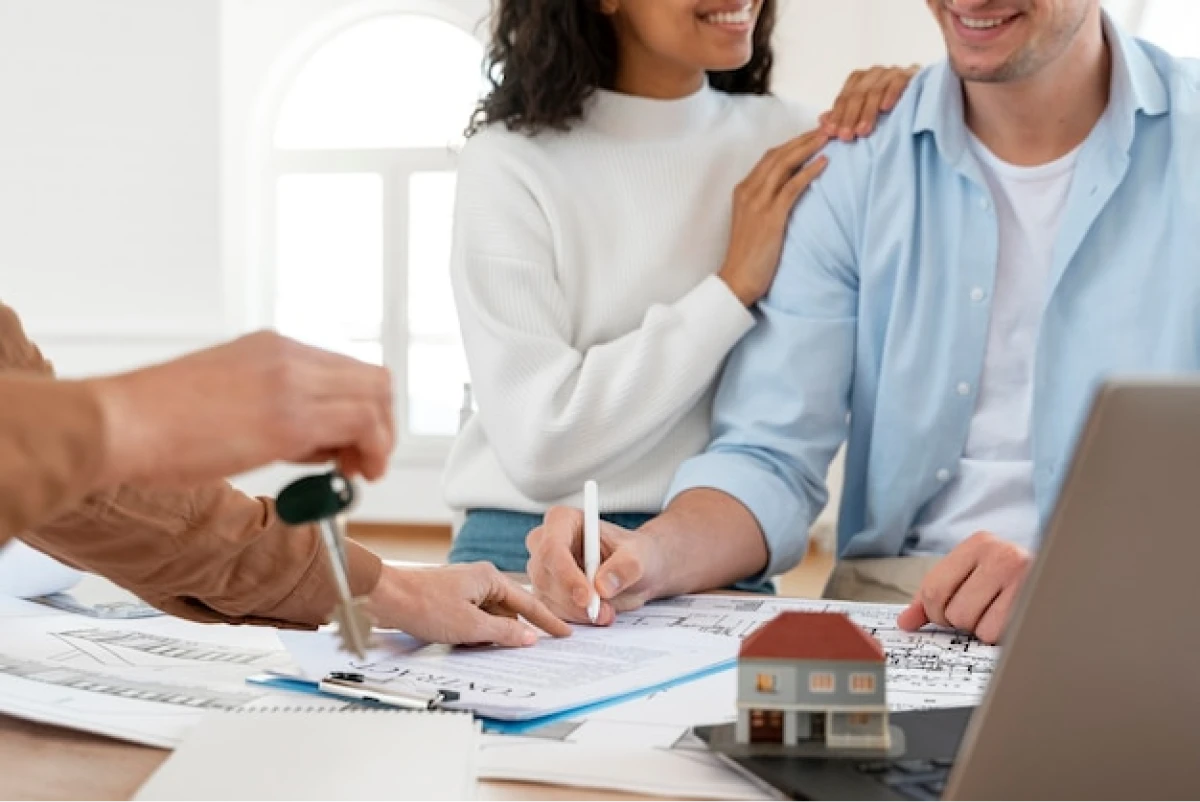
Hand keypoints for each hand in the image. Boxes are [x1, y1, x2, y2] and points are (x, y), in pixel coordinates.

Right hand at [89, 332, 394, 485]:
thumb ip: (272, 408)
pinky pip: (362, 423)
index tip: (351, 444)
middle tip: (364, 462)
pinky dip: (373, 449)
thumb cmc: (154, 423)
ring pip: (376, 396)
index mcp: (270, 347)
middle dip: (380, 424)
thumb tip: (310, 442)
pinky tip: (351, 474)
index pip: (345, 370)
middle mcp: (288, 355)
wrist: (118, 424)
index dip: (360, 409)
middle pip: (372, 379)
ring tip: (357, 472)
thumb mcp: (225, 398)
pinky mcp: (291, 417)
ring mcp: (292, 382)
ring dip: (379, 439)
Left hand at [365, 563, 571, 646]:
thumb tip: (528, 638)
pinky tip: (472, 644)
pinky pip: (474, 619)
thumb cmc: (424, 604)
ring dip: (494, 634)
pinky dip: (478, 633)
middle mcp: (480, 580)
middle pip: (510, 610)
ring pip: (491, 617)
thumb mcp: (471, 625)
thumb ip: (504, 632)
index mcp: (490, 578)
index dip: (548, 620)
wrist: (385, 598)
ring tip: (496, 648)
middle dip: (518, 630)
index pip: (528, 603)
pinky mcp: (450, 601)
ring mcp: (464, 590)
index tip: (565, 632)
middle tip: (537, 647)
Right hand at [526, 506, 665, 624]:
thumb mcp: (638, 557)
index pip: (553, 547)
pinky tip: (598, 614)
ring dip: (577, 612)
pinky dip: (575, 619)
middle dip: (573, 600)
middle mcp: (545, 543)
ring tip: (607, 611)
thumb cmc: (634, 554)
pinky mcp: (545, 592)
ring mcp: (542, 569)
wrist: (635, 571)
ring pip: (547, 598)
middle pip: (545, 576)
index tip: (587, 597)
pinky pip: (551, 612)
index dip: (566, 575)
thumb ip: (624, 568)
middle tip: (604, 612)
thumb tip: (602, 586)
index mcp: (563, 521)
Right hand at [718, 130, 829, 305]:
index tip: (811, 134)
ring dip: (808, 148)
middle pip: (778, 155)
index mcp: (743, 190)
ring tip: (828, 136)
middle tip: (826, 126)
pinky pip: (792, 187)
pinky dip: (809, 172)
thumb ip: (766, 202)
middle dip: (803, 138)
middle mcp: (748, 191)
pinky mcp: (770, 216)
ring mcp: (758, 203)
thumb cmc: (749, 255)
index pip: (770, 157)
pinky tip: (824, 162)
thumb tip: (790, 191)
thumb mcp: (754, 222)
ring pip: (784, 165)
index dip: (792, 143)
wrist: (737, 278)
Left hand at [819, 64, 919, 140]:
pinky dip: (891, 94)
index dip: (837, 115)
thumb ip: (845, 115)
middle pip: (857, 94)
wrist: (926, 98)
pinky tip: (886, 109)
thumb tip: (822, 120)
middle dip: (849, 117)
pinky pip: (898, 82)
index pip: (844, 97)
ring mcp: (893, 72)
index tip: (830, 134)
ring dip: (867, 112)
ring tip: (862, 131)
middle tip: (845, 137)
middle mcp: (875, 74)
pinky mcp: (912, 73)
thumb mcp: (865, 114)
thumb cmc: (891, 110)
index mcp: (861, 80)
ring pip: (875, 90)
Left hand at [897, 532, 1031, 643]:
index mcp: (979, 543)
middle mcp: (1000, 554)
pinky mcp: (1036, 602)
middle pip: (951, 611)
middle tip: (978, 613)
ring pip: (973, 625)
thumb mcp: (971, 576)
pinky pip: (997, 635)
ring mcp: (1022, 578)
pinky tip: (1014, 620)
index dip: (934, 612)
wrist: (1066, 578)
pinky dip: (1001, 636)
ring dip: (982, 628)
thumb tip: (905, 621)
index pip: (933, 588)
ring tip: (1000, 612)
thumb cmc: (1011, 581)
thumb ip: (934, 595)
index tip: (944, 614)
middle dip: (958, 622)